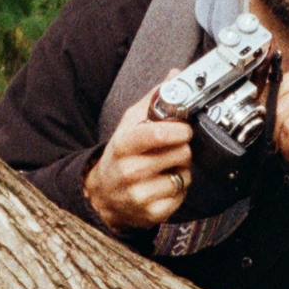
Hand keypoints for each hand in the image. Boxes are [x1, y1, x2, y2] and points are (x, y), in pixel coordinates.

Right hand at [84, 88, 194, 232]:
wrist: (103, 196)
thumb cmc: (120, 155)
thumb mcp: (128, 125)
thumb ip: (153, 100)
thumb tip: (176, 75)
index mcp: (123, 145)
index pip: (157, 134)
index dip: (179, 129)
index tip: (184, 128)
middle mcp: (130, 172)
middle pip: (180, 152)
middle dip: (182, 147)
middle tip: (173, 147)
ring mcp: (141, 195)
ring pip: (185, 173)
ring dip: (182, 167)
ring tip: (167, 165)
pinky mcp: (153, 213)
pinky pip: (183, 193)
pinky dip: (179, 186)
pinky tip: (165, 182)